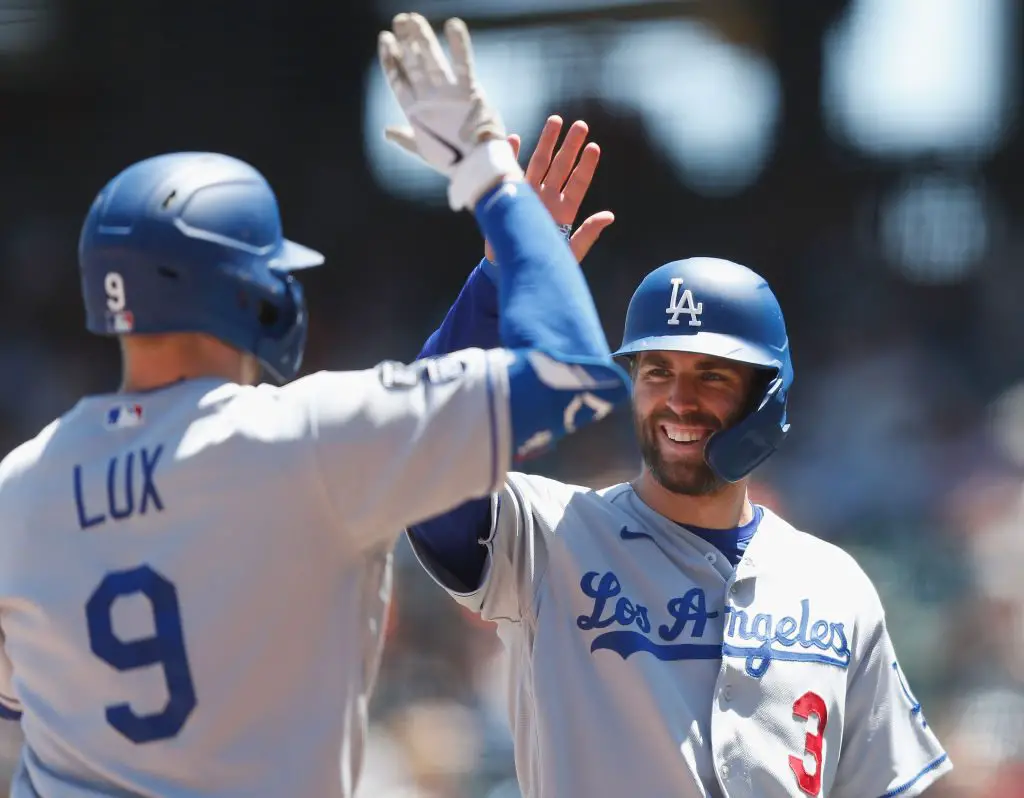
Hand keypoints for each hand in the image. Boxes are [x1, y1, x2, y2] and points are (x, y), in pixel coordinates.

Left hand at [378, 13, 521, 209]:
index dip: (391, 59)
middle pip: (414, 63)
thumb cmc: (451, 161)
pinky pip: (463, 65)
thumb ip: (406, 138)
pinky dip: (459, 46)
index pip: (399, 78)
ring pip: (433, 59)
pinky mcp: (468, 92)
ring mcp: (449, 92)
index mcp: (417, 109)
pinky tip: (453, 25)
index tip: (384, 38)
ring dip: (422, 38)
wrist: (476, 167)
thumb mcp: (423, 149)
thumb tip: (387, 131)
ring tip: (413, 18)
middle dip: (406, 41)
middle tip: (400, 19)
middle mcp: (431, 96)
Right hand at [485, 116, 614, 264]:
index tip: (594, 147)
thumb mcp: (571, 252)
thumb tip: (609, 216)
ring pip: (539, 164)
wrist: (512, 272)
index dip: (586, 166)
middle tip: (581, 125)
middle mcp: (548, 199)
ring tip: (555, 121)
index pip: (578, 183)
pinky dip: (511, 155)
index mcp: (565, 211)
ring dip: (546, 142)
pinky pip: (510, 172)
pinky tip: (514, 138)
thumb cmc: (544, 264)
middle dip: (570, 146)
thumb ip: (588, 233)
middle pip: (561, 166)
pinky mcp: (510, 198)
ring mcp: (529, 196)